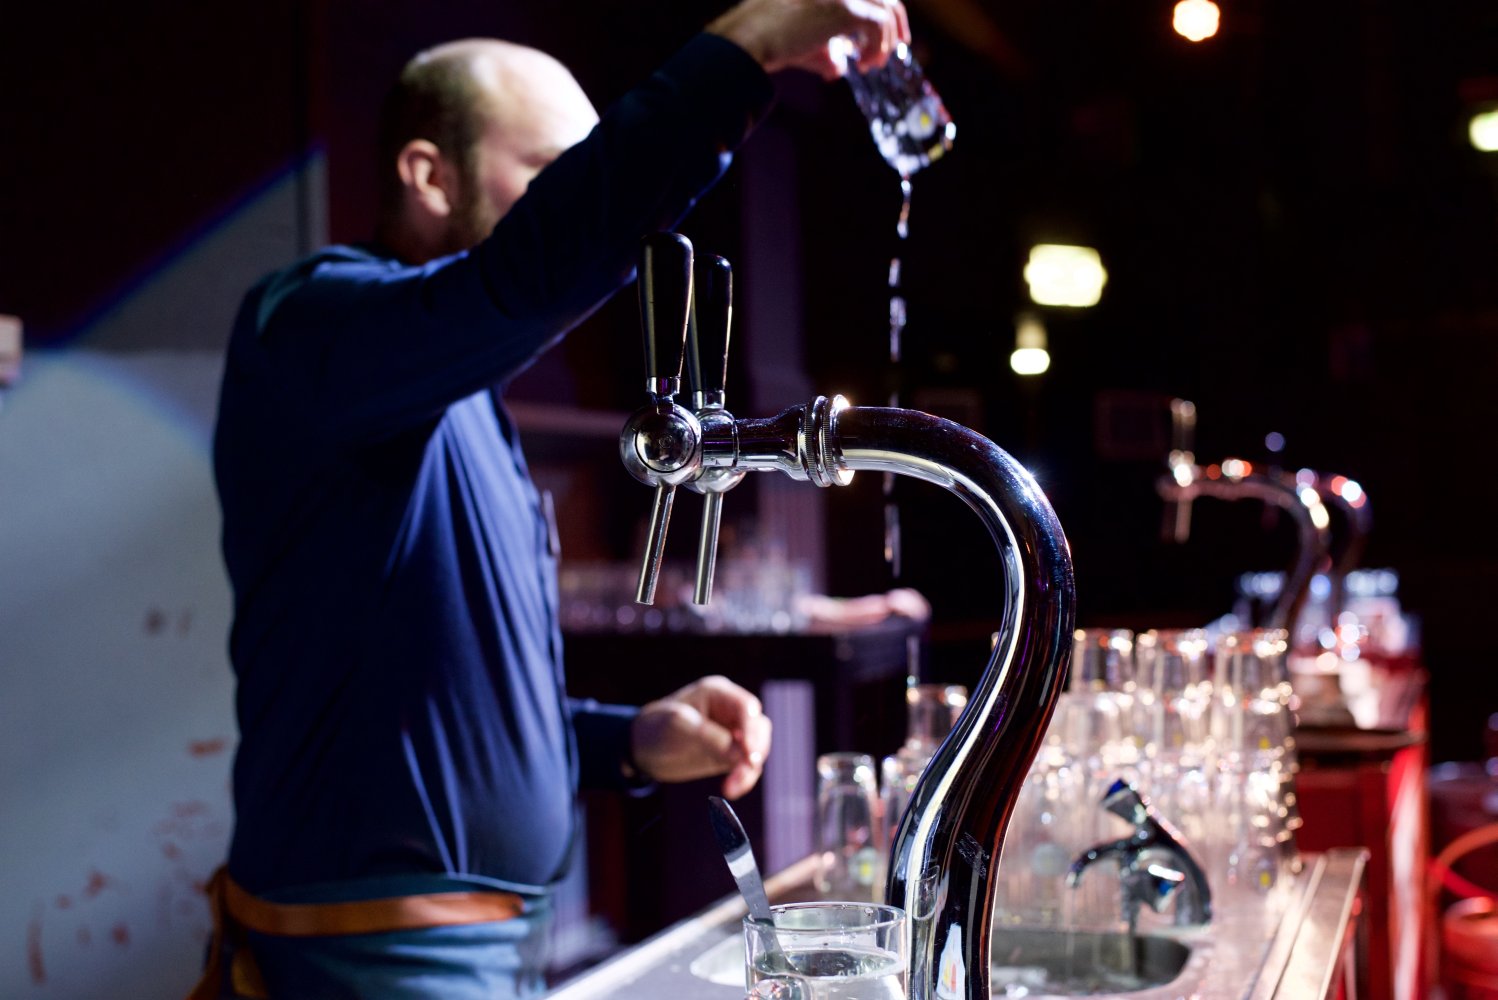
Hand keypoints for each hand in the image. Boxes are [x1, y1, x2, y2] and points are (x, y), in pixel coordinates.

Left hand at [630, 675, 772, 798]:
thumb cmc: (657, 728)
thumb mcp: (679, 727)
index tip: (749, 755)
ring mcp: (731, 733)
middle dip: (754, 751)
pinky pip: (746, 766)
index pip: (746, 708)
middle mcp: (729, 711)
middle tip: (744, 771)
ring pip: (756, 749)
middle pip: (758, 728)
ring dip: (749, 769)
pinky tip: (730, 789)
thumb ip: (710, 738)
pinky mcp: (729, 753)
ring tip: (731, 788)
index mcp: (718, 694)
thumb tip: (742, 756)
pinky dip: (743, 778)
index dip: (752, 730)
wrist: (641, 748)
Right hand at [707, 0, 910, 78]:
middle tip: (898, 45)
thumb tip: (838, 68)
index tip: (887, 35)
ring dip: (886, 39)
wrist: (748, 39)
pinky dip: (878, 47)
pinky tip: (866, 64)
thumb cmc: (767, 41)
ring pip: (885, 7)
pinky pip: (877, 26)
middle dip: (896, 21)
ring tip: (873, 63)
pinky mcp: (843, 8)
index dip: (881, 10)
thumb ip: (824, 50)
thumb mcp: (801, 43)